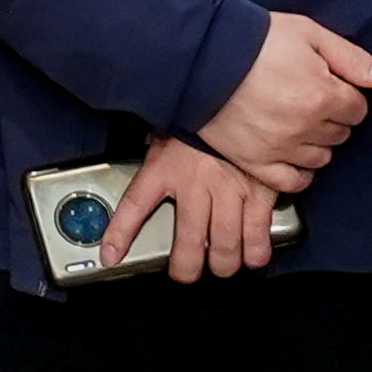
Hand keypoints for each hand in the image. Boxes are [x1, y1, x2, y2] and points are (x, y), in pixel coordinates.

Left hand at [108, 131, 282, 281]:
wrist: (241, 97)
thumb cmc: (202, 117)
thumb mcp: (169, 131)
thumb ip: (159, 152)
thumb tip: (145, 154)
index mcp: (166, 168)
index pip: (134, 205)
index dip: (120, 234)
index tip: (110, 254)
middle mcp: (195, 186)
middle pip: (189, 243)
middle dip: (187, 268)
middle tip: (186, 274)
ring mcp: (230, 192)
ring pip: (226, 246)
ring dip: (224, 264)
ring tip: (222, 266)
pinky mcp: (260, 192)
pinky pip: (258, 233)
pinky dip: (256, 251)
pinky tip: (253, 256)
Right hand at [195, 8, 371, 188]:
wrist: (199, 56)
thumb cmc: (255, 39)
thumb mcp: (308, 33)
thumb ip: (352, 58)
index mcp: (324, 96)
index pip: (358, 110)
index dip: (345, 95)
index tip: (327, 85)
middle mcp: (306, 128)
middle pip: (340, 134)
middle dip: (331, 117)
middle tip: (308, 99)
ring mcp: (280, 149)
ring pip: (321, 158)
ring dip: (315, 142)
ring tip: (296, 123)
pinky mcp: (255, 162)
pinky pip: (292, 182)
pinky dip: (298, 172)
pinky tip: (292, 154)